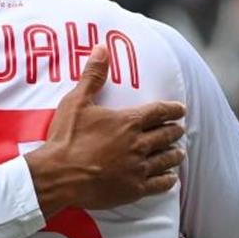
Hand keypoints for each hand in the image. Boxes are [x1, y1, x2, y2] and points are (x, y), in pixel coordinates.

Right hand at [25, 45, 185, 212]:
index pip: (159, 111)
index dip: (173, 108)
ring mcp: (138, 168)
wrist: (57, 175)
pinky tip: (171, 178)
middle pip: (166, 134)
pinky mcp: (134, 189)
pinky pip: (160, 184)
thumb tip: (102, 48)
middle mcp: (138, 144)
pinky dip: (168, 179)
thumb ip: (93, 76)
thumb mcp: (76, 102)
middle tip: (178, 129)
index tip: (181, 109)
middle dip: (175, 130)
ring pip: (166, 159)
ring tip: (178, 152)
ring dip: (174, 153)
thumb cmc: (66, 138)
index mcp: (128, 121)